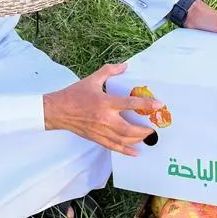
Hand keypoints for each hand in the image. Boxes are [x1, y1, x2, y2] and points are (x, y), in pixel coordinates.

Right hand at [43, 62, 157, 155]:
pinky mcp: (96, 138)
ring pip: (123, 139)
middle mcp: (105, 118)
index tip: (159, 105)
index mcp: (105, 102)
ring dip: (137, 140)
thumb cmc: (74, 94)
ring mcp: (100, 130)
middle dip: (144, 130)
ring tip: (147, 137)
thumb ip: (109, 71)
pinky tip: (135, 152)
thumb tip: (124, 66)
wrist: (57, 110)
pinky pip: (113, 146)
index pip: (130, 104)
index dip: (146, 105)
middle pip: (129, 129)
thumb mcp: (92, 79)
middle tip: (153, 128)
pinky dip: (125, 150)